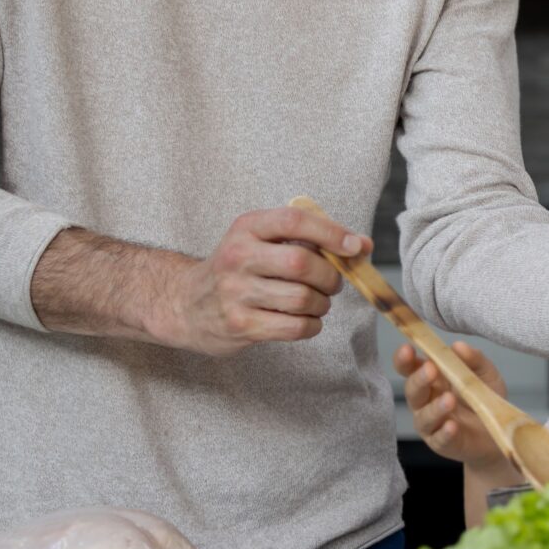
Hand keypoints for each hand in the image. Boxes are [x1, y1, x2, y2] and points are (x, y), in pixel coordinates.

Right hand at [163, 206, 368, 354]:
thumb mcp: (260, 241)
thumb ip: (309, 239)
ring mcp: (236, 293)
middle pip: (302, 263)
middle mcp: (238, 257)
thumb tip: (363, 246)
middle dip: (330, 276)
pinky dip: (312, 325)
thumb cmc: (237, 269)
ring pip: (302, 298)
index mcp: (246, 228)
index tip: (355, 246)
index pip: (294, 221)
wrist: (185, 304)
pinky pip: (295, 327)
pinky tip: (306, 320)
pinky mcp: (240, 325)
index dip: (331, 232)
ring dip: (322, 303)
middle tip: (332, 283)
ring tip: (316, 303)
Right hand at [397, 341, 515, 479]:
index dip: (404, 359)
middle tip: (431, 369)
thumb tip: (458, 346)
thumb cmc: (485, 398)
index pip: (410, 368)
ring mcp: (431, 424)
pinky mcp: (442, 444)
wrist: (501, 431)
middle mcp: (426, 401)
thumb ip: (474, 359)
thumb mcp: (486, 374)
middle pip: (412, 390)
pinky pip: (439, 439)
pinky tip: (452, 426)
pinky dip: (444, 432)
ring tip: (449, 400)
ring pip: (423, 416)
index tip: (408, 349)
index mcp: (432, 379)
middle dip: (419, 379)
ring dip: (434, 408)